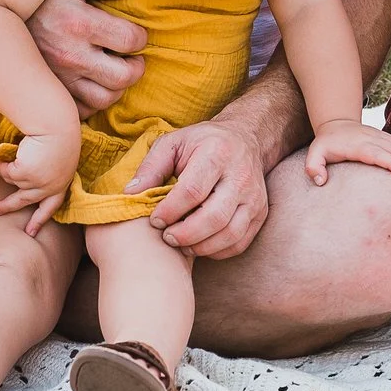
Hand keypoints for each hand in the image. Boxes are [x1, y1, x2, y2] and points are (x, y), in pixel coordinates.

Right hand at [0, 129, 83, 234]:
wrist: (57, 126)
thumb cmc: (61, 135)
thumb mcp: (59, 159)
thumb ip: (49, 171)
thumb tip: (30, 178)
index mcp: (62, 183)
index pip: (52, 205)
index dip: (40, 218)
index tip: (31, 231)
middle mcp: (50, 187)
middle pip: (24, 201)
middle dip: (7, 206)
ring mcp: (37, 183)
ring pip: (12, 182)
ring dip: (4, 171)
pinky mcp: (25, 175)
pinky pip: (7, 173)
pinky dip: (2, 165)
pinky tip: (2, 157)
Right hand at [28, 0, 146, 113]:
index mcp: (78, 23)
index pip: (130, 41)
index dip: (140, 38)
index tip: (134, 35)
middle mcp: (69, 55)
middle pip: (123, 77)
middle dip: (135, 68)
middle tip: (131, 58)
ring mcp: (57, 79)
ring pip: (105, 99)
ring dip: (116, 87)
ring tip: (112, 71)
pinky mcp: (47, 93)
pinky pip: (80, 112)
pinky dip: (91, 102)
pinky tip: (90, 84)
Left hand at [125, 117, 270, 259]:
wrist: (246, 139)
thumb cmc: (202, 143)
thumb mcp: (173, 143)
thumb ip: (151, 167)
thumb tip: (130, 195)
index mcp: (217, 153)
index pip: (193, 190)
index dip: (171, 211)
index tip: (154, 220)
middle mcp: (241, 176)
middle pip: (215, 216)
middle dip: (186, 234)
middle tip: (167, 237)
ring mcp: (254, 196)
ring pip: (230, 233)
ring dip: (201, 246)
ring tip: (180, 244)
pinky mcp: (260, 212)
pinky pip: (240, 242)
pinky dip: (218, 251)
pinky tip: (199, 245)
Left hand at [304, 118, 390, 186]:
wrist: (336, 123)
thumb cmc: (326, 143)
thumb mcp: (314, 153)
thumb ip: (313, 167)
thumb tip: (321, 182)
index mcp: (357, 145)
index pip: (377, 153)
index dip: (390, 162)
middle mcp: (372, 139)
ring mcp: (380, 137)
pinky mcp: (386, 138)